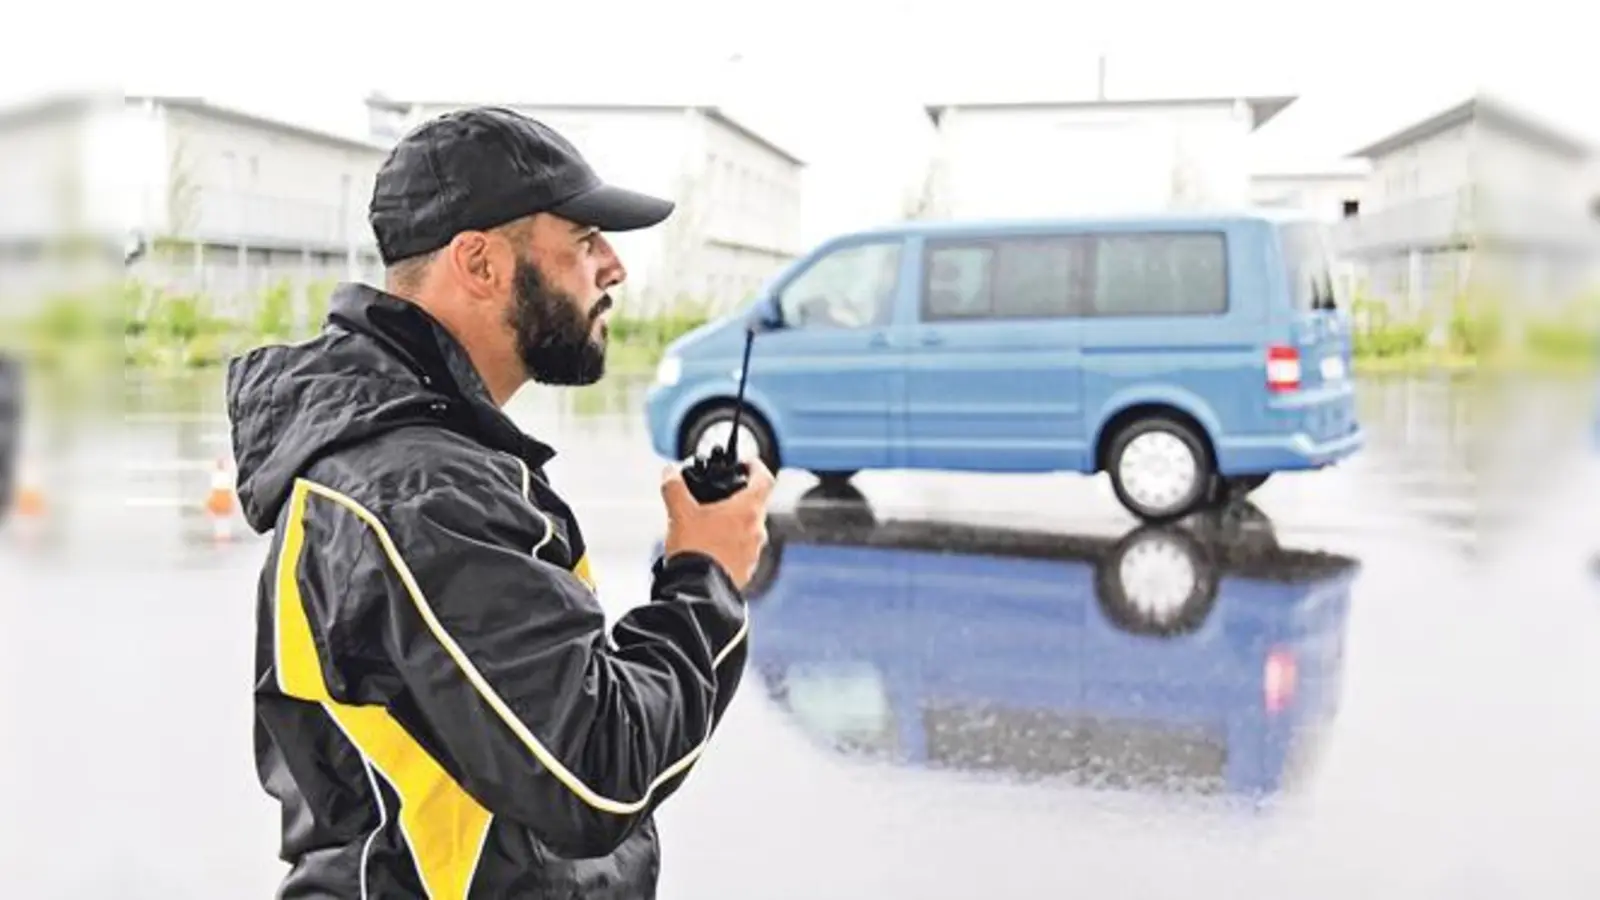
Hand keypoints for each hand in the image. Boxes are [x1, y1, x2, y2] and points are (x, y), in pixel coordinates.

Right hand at [660, 457, 775, 588]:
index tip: (746, 464)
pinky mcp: (748, 570)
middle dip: (737, 499)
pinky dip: (731, 545)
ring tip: (709, 525)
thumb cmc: (694, 549)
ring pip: (749, 529)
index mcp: (748, 510)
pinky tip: (711, 548)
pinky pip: (743, 550)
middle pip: (755, 505)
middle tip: (717, 498)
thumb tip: (669, 472)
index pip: (765, 479)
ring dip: (733, 524)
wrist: (697, 590)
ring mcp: (755, 551)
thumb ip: (674, 487)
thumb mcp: (679, 512)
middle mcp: (757, 529)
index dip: (757, 467)